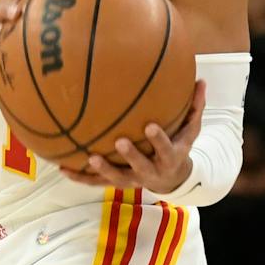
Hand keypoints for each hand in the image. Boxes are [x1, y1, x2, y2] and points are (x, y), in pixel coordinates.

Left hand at [63, 81, 205, 193]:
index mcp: (169, 157)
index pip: (166, 148)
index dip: (158, 139)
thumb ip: (195, 107)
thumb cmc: (178, 146)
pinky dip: (80, 177)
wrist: (171, 178)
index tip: (149, 125)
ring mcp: (133, 180)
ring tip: (90, 159)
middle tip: (120, 141)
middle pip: (141, 166)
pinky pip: (97, 183)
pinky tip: (63, 169)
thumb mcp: (190, 130)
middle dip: (131, 155)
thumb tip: (201, 79)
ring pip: (117, 178)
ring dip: (103, 170)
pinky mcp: (117, 184)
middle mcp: (151, 172)